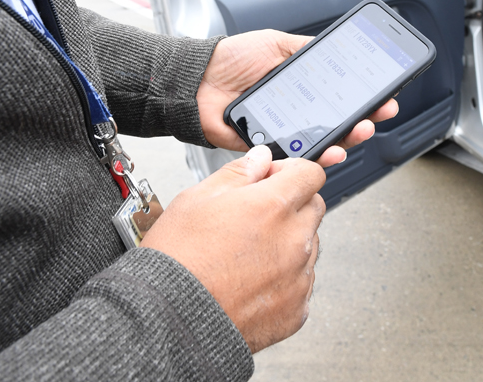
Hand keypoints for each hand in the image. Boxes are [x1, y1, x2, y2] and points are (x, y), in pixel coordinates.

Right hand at [141, 145, 324, 352]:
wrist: (168, 322)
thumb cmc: (177, 262)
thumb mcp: (196, 200)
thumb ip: (238, 174)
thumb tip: (260, 159)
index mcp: (273, 207)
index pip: (310, 174)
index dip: (291, 171)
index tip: (275, 179)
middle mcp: (294, 240)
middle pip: (314, 207)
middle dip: (292, 204)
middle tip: (257, 217)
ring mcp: (299, 276)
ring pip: (309, 246)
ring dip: (289, 242)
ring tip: (247, 255)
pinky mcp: (297, 308)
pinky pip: (301, 283)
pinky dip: (284, 278)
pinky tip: (251, 281)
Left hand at [196, 29, 398, 166]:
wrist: (195, 81)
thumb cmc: (229, 60)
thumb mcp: (275, 44)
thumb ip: (304, 49)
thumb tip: (335, 47)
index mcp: (300, 87)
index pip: (339, 94)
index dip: (363, 96)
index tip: (385, 94)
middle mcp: (296, 111)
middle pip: (338, 121)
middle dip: (365, 118)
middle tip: (381, 112)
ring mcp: (285, 131)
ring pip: (324, 141)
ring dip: (348, 138)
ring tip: (362, 130)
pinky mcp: (269, 149)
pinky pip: (298, 157)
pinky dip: (318, 157)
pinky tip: (332, 150)